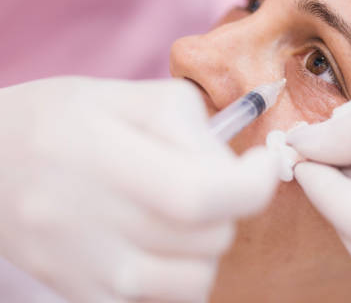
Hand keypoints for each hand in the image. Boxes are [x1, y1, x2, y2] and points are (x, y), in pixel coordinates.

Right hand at [0, 77, 279, 302]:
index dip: (252, 184)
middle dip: (231, 206)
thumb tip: (239, 167)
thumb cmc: (60, 119)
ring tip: (181, 213)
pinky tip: (160, 241)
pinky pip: (168, 302)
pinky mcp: (87, 297)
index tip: (261, 164)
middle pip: (211, 238)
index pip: (200, 195)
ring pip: (198, 279)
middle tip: (207, 179)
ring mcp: (87, 271)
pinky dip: (180, 274)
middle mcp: (91, 224)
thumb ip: (191, 125)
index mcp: (102, 158)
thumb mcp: (125, 96)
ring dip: (207, 245)